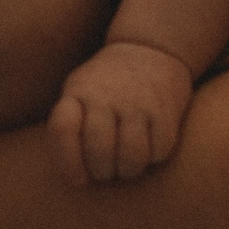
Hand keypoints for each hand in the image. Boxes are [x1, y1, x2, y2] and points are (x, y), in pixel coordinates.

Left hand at [49, 41, 193, 183]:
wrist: (149, 49)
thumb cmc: (106, 85)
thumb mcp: (78, 91)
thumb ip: (70, 127)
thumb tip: (74, 178)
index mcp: (78, 92)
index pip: (63, 128)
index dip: (67, 162)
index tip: (77, 180)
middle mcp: (106, 96)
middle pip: (99, 152)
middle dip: (103, 172)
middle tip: (106, 170)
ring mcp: (137, 102)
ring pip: (131, 158)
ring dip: (128, 170)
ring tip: (126, 164)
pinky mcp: (165, 109)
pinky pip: (159, 151)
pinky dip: (154, 158)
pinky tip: (149, 147)